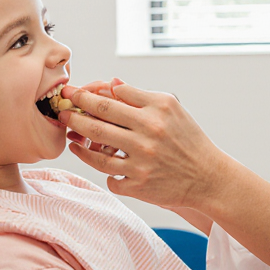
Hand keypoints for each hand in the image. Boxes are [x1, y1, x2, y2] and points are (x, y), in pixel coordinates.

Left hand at [59, 80, 232, 209]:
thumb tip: (111, 84)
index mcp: (156, 110)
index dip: (86, 94)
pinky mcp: (139, 185)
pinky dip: (103, 170)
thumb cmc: (188, 139)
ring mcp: (142, 162)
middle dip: (74, 113)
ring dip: (79, 142)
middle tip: (61, 109)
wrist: (208, 177)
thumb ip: (140, 95)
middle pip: (98, 121)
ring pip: (96, 152)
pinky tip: (96, 161)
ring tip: (71, 136)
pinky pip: (109, 178)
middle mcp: (148, 134)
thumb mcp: (171, 108)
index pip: (111, 98)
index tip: (72, 92)